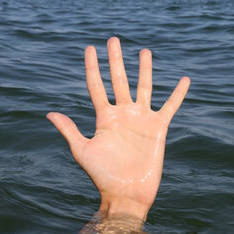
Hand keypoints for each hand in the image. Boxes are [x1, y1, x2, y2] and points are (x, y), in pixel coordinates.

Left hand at [47, 37, 189, 220]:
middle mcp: (123, 114)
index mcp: (104, 117)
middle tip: (114, 39)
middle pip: (119, 80)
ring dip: (144, 69)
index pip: (97, 86)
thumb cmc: (102, 175)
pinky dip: (177, 94)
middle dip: (116, 60)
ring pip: (144, 87)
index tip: (90, 48)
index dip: (93, 67)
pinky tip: (184, 80)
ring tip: (144, 51)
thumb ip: (69, 130)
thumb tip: (49, 113)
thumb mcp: (82, 151)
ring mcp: (141, 119)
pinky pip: (170, 106)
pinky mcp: (158, 128)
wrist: (126, 193)